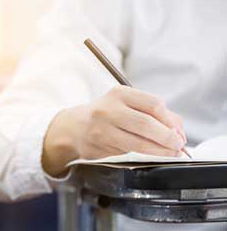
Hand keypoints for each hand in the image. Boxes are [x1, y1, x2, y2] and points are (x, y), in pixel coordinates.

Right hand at [42, 85, 185, 175]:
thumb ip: (153, 111)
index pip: (153, 104)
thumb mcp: (125, 102)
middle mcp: (109, 110)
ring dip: (160, 152)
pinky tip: (151, 157)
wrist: (74, 127)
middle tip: (177, 145)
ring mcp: (102, 131)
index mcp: (119, 94)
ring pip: (139, 145)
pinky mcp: (100, 149)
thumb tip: (178, 130)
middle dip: (168, 138)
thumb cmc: (105, 113)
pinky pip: (129, 156)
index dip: (170, 120)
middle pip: (147, 125)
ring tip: (170, 153)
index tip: (177, 131)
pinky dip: (145, 158)